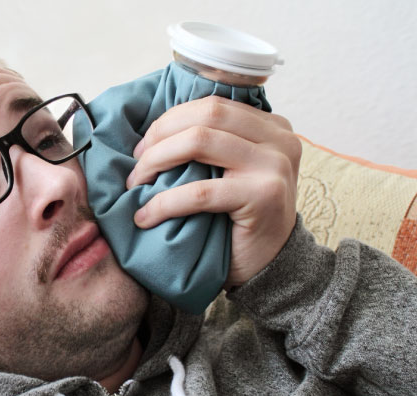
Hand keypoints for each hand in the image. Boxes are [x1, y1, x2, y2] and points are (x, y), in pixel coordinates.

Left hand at [125, 96, 299, 287]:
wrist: (271, 267)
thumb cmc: (241, 219)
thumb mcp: (234, 171)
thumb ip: (214, 144)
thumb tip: (154, 128)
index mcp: (272, 127)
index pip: (213, 106)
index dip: (170, 120)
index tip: (144, 146)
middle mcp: (280, 140)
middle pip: (206, 116)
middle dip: (161, 135)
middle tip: (136, 163)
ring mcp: (274, 166)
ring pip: (199, 142)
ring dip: (156, 161)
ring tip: (136, 184)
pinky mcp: (263, 196)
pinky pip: (200, 191)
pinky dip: (164, 202)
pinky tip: (146, 216)